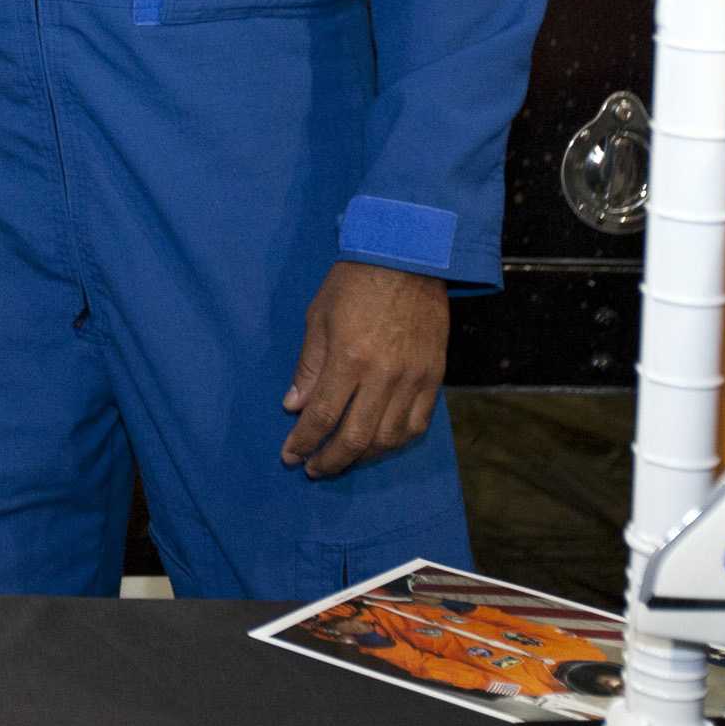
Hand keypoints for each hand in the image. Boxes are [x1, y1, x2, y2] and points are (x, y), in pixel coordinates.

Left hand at [280, 260, 448, 478]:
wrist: (410, 256)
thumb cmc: (356, 281)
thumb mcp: (319, 317)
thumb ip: (308, 367)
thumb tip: (294, 407)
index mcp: (349, 358)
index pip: (323, 416)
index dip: (303, 442)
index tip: (290, 455)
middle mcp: (383, 375)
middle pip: (356, 438)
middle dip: (330, 460)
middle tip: (313, 469)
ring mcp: (413, 379)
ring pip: (388, 438)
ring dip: (362, 457)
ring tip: (343, 459)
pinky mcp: (434, 377)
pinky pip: (417, 425)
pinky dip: (395, 442)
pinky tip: (378, 444)